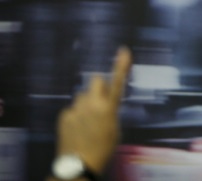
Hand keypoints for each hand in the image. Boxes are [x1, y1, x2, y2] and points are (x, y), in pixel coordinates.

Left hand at [55, 46, 131, 174]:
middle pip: (95, 81)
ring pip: (82, 95)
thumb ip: (110, 110)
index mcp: (109, 108)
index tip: (124, 50)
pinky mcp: (65, 115)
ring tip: (87, 121)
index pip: (117, 81)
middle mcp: (92, 104)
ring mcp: (76, 108)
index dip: (121, 65)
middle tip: (99, 101)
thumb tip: (105, 102)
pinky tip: (77, 128)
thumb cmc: (104, 148)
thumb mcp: (115, 128)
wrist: (80, 164)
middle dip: (98, 86)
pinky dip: (75, 114)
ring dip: (86, 102)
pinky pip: (72, 108)